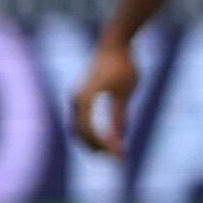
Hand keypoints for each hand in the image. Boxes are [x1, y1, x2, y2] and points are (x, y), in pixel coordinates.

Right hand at [68, 31, 144, 158]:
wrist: (115, 43)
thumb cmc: (123, 65)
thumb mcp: (126, 92)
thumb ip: (120, 115)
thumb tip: (119, 139)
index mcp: (84, 98)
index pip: (88, 129)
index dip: (103, 145)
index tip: (120, 156)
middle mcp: (76, 99)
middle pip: (80, 131)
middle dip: (96, 147)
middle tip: (117, 159)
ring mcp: (77, 97)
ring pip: (78, 127)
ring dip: (93, 141)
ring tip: (112, 153)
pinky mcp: (82, 96)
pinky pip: (83, 119)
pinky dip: (92, 132)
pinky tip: (108, 138)